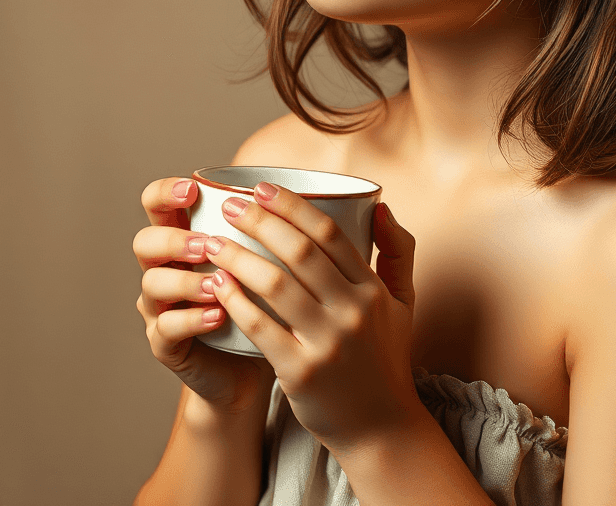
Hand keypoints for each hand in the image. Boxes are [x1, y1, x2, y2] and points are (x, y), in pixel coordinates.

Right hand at [133, 177, 275, 414]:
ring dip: (186, 281)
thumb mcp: (270, 260)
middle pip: (145, 242)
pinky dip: (193, 319)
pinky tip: (219, 315)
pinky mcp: (166, 344)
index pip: (156, 203)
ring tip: (219, 281)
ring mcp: (161, 307)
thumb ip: (274, 227)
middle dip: (174, 239)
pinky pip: (167, 329)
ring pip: (154, 284)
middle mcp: (167, 267)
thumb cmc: (265, 304)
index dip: (166, 191)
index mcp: (186, 235)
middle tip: (209, 243)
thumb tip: (315, 188)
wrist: (251, 366)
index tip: (194, 188)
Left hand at [202, 183, 421, 456]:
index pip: (329, 234)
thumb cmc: (385, 358)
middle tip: (229, 205)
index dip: (292, 206)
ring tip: (212, 241)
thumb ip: (398, 251)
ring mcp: (327, 343)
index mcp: (372, 290)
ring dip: (238, 256)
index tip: (261, 188)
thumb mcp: (403, 302)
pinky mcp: (300, 372)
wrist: (382, 428)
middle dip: (258, 221)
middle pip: (298, 252)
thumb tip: (380, 206)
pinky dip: (235, 300)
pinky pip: (260, 327)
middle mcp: (352, 312)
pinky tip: (217, 283)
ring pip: (274, 285)